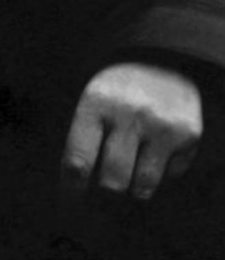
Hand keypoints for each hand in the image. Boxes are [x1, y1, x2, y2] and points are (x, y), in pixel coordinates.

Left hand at [61, 62, 201, 199]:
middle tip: (105, 190)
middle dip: (105, 193)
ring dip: (134, 187)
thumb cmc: (116, 90)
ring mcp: (161, 125)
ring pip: (143, 186)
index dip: (72, 189)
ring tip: (130, 172)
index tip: (72, 199)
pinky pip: (171, 176)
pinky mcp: (187, 134)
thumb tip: (76, 189)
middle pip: (112, 181)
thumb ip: (83, 139)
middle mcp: (129, 113)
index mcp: (95, 102)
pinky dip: (162, 172)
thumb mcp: (91, 101)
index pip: (78, 162)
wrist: (159, 59)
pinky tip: (155, 150)